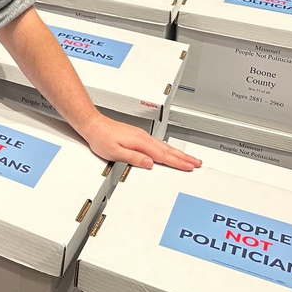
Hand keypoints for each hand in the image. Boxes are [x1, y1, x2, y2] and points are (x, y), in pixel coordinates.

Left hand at [81, 113, 200, 170]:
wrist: (94, 125)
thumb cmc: (101, 138)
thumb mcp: (115, 152)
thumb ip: (134, 158)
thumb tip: (149, 163)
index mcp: (140, 142)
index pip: (163, 155)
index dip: (177, 162)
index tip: (189, 167)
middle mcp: (143, 138)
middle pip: (168, 150)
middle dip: (184, 157)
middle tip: (197, 163)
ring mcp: (142, 136)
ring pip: (164, 146)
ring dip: (178, 153)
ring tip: (189, 159)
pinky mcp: (138, 136)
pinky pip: (158, 144)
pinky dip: (168, 149)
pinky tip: (170, 152)